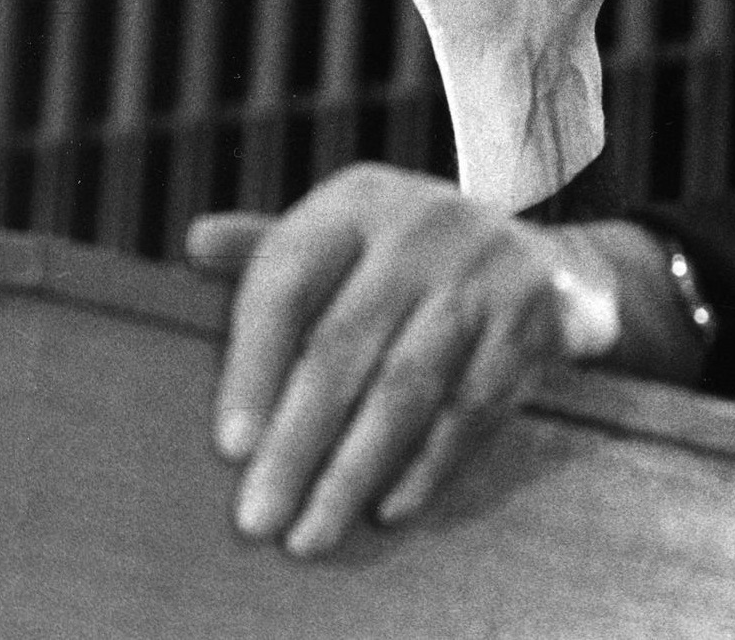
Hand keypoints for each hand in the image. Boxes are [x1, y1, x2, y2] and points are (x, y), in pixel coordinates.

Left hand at [186, 164, 621, 556]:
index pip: (287, 283)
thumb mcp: (345, 232)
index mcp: (359, 202)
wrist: (536, 257)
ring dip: (355, 470)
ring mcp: (484, 270)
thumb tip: (197, 241)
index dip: (252, 367)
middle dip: (297, 442)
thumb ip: (268, 246)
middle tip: (259, 517)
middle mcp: (423, 225)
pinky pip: (471, 407)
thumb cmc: (407, 258)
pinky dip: (428, 465)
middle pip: (344, 345)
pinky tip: (388, 508)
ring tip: (313, 533)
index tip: (230, 448)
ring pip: (408, 386)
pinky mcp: (531, 320)